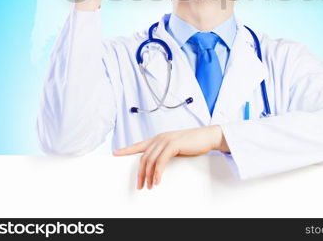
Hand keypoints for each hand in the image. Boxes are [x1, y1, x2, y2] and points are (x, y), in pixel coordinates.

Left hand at [112, 125, 229, 188]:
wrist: (207, 136)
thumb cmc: (193, 143)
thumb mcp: (175, 147)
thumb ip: (165, 152)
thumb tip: (155, 165)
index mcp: (159, 138)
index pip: (139, 145)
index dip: (126, 149)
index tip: (115, 153)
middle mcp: (160, 138)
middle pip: (143, 157)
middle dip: (140, 173)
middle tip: (139, 185)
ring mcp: (166, 140)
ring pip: (150, 160)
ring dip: (148, 176)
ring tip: (148, 186)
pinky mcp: (173, 144)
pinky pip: (161, 161)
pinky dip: (157, 172)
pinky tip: (157, 180)